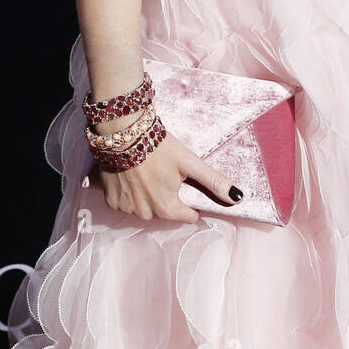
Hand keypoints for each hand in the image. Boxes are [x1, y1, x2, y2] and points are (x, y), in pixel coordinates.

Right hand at [95, 132, 243, 224]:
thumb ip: (213, 182)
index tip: (187, 185)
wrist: (122, 133)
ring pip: (146, 208)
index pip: (188, 215)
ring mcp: (127, 209)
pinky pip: (127, 203)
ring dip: (149, 195)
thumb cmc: (158, 147)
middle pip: (166, 211)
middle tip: (166, 173)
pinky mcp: (111, 201)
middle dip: (169, 196)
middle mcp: (146, 214)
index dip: (191, 202)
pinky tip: (133, 175)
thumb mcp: (189, 163)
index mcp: (167, 208)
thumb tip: (237, 198)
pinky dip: (131, 193)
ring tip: (149, 172)